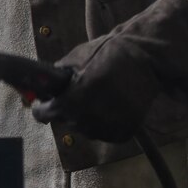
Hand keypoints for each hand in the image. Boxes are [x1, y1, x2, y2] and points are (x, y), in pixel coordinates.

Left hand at [32, 35, 159, 142]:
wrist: (145, 59)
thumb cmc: (109, 53)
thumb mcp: (77, 57)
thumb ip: (58, 74)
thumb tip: (44, 84)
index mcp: (74, 100)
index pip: (45, 115)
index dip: (41, 107)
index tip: (43, 102)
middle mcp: (89, 120)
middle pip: (65, 121)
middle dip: (66, 108)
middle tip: (76, 92)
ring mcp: (107, 129)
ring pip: (84, 129)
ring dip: (84, 117)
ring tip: (96, 95)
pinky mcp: (123, 133)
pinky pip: (103, 132)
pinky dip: (102, 122)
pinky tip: (109, 104)